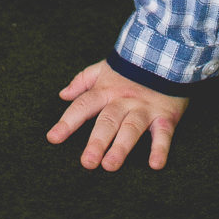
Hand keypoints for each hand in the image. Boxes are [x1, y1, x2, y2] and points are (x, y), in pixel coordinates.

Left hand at [47, 60, 187, 171]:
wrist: (166, 52)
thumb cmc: (130, 67)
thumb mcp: (104, 68)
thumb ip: (82, 81)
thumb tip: (62, 94)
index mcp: (106, 90)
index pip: (83, 105)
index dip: (68, 122)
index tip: (53, 138)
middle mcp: (124, 100)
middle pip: (108, 121)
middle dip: (97, 142)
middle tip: (87, 163)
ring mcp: (145, 108)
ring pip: (132, 128)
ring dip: (121, 147)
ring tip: (110, 165)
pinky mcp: (165, 115)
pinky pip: (163, 133)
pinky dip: (160, 149)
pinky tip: (155, 165)